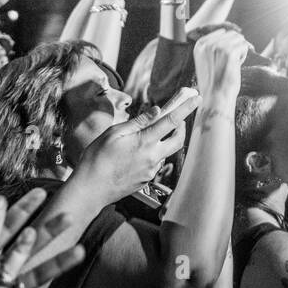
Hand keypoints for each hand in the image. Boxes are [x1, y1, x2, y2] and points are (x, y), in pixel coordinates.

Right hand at [74, 89, 200, 201]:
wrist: (90, 189)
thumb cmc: (97, 158)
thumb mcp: (114, 133)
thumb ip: (138, 122)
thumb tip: (156, 111)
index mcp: (145, 142)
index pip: (172, 121)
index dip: (186, 108)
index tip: (197, 98)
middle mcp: (153, 157)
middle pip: (178, 139)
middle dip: (181, 127)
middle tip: (176, 118)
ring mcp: (151, 170)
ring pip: (167, 152)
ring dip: (164, 141)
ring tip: (145, 136)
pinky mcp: (146, 180)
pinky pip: (156, 162)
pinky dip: (153, 153)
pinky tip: (136, 153)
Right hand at [192, 27, 248, 98]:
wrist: (215, 98)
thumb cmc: (214, 82)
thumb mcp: (207, 61)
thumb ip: (213, 47)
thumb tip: (230, 33)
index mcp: (200, 44)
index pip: (222, 32)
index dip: (230, 44)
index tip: (228, 57)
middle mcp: (207, 43)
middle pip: (232, 34)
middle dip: (236, 47)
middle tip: (232, 62)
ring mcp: (217, 46)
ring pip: (240, 39)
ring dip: (240, 50)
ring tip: (233, 64)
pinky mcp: (229, 52)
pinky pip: (244, 46)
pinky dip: (244, 56)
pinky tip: (236, 66)